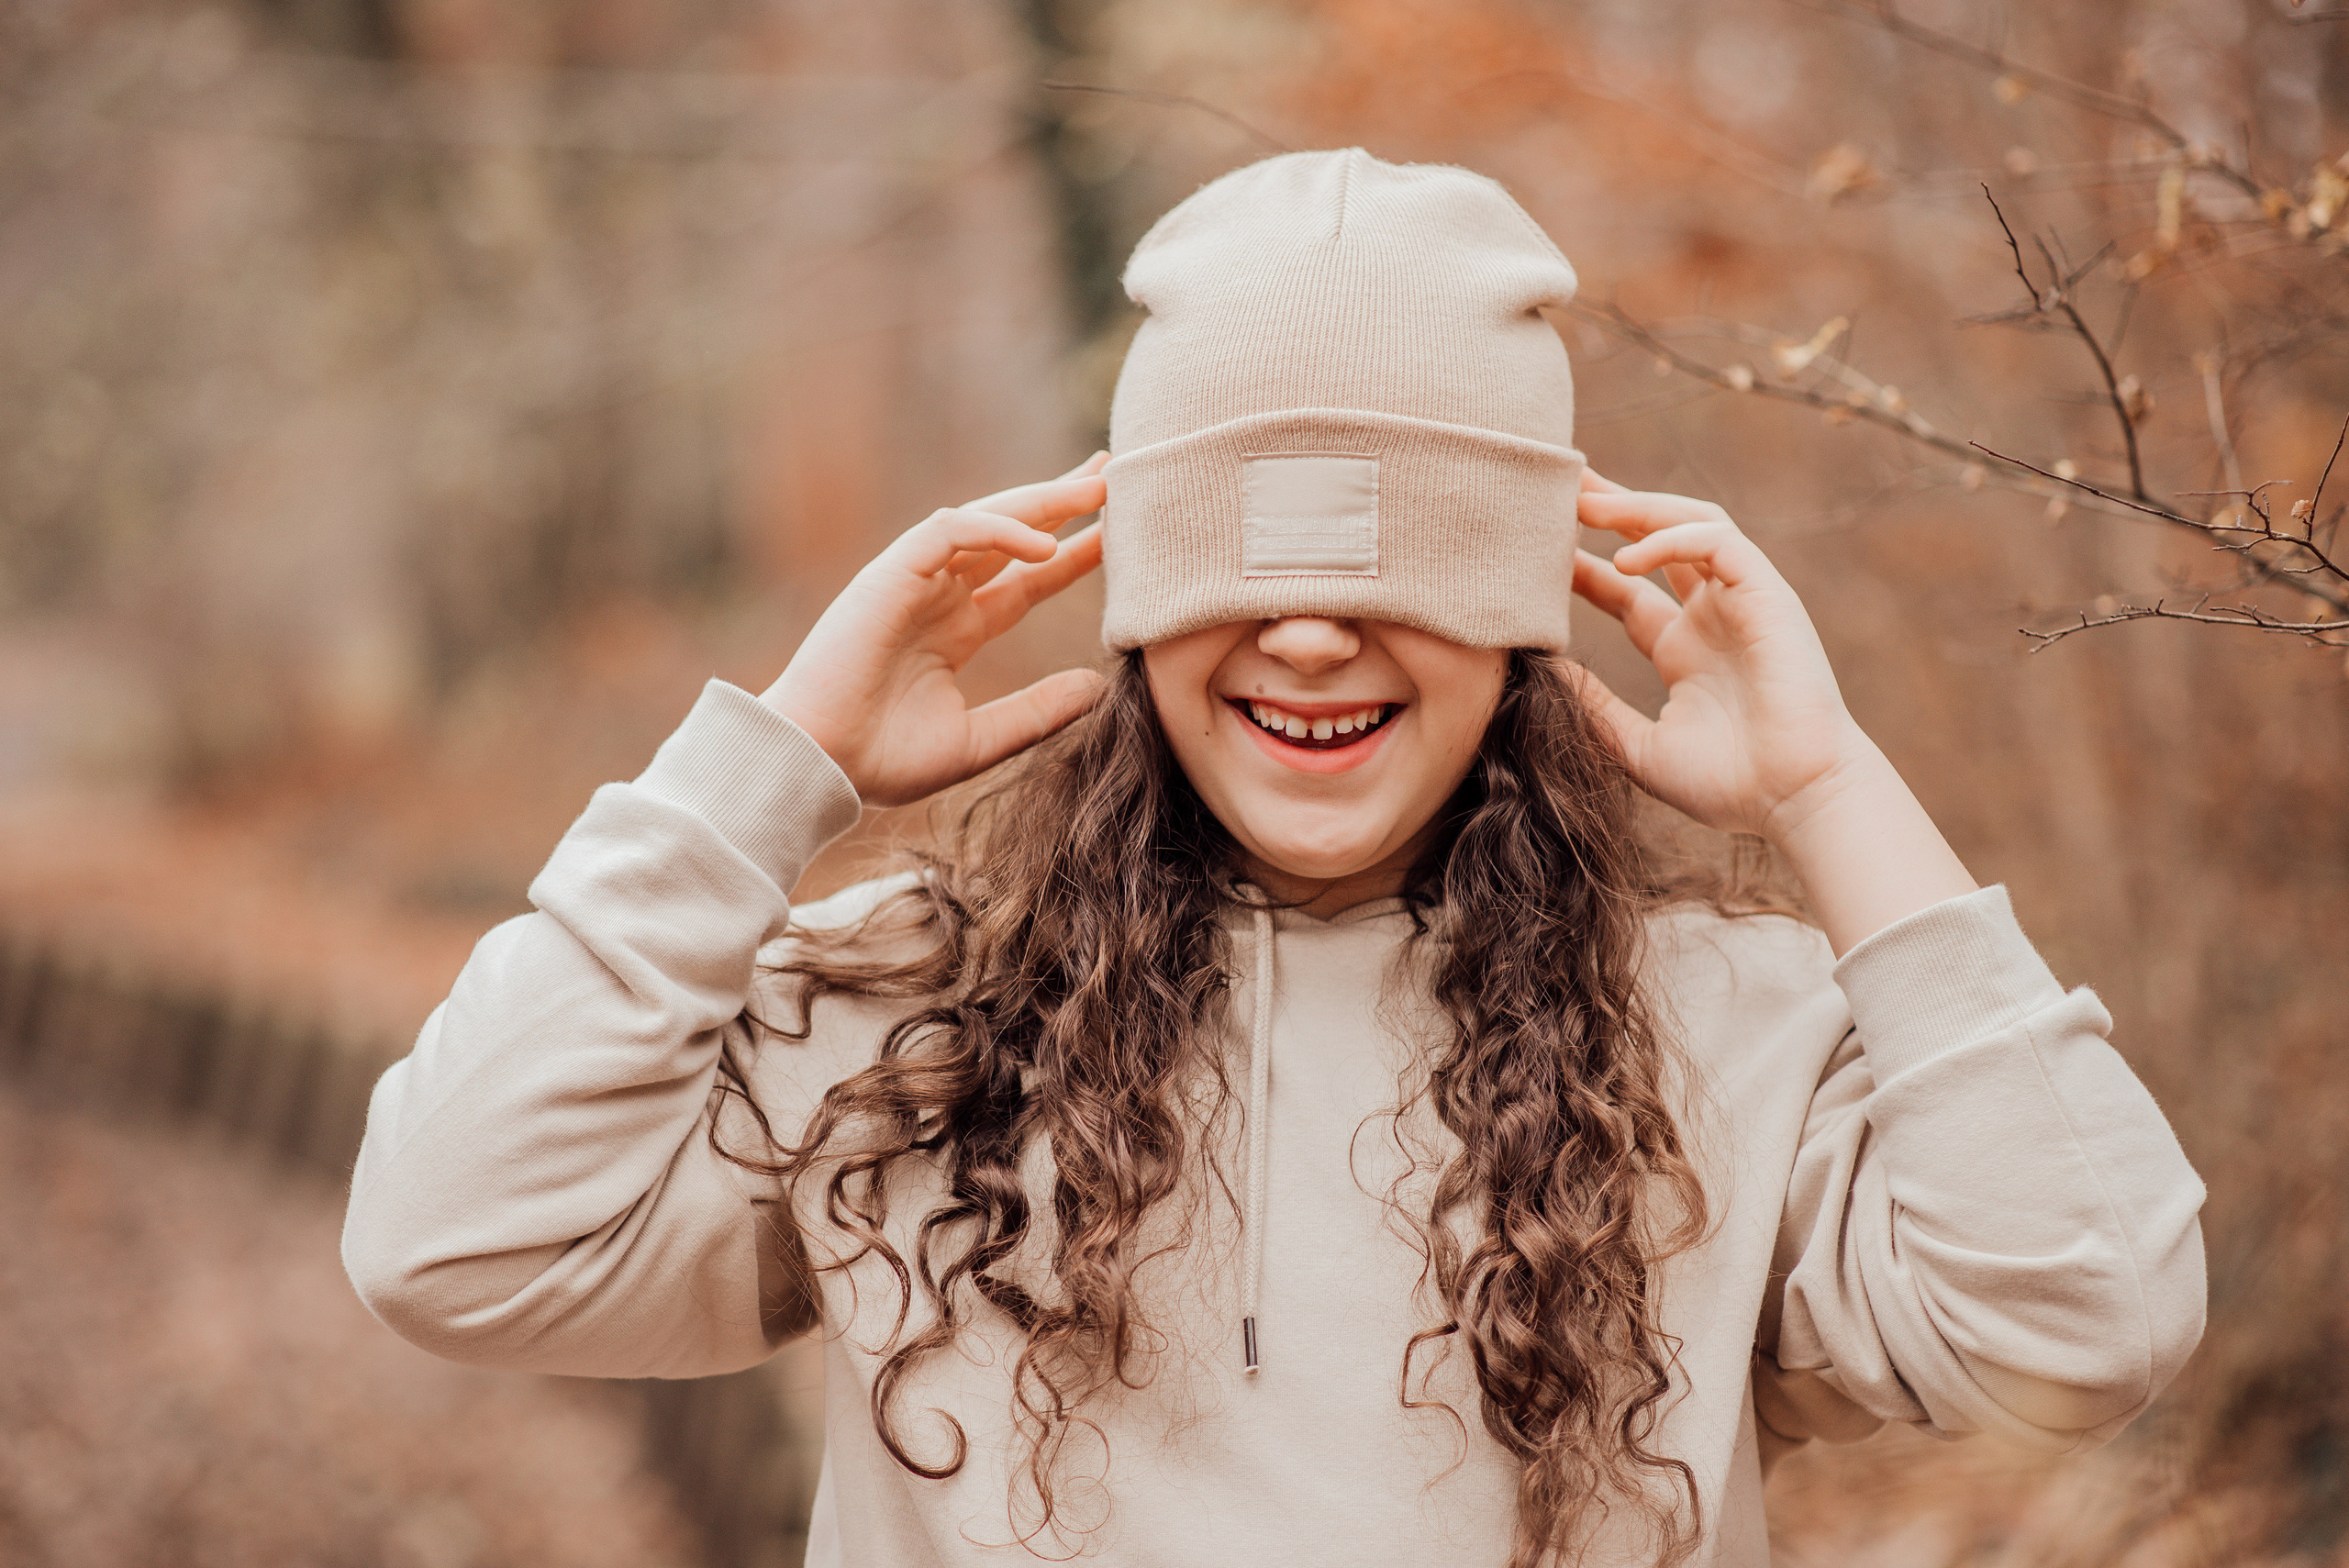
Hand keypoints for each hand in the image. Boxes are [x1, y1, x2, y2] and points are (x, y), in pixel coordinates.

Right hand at [760, 455, 1108, 806]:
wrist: (818, 765)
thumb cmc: (882, 761)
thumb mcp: (980, 740)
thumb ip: (1037, 712)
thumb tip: (1098, 689)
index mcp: (955, 630)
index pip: (1025, 580)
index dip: (1072, 556)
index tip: (1118, 536)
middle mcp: (938, 597)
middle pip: (1011, 533)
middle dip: (1062, 501)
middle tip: (1113, 470)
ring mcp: (913, 581)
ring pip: (985, 518)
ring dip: (1041, 499)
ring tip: (1097, 483)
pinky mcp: (889, 574)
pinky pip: (950, 530)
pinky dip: (997, 529)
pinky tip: (1044, 542)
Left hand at [1570, 468, 1975, 953]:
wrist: (1797, 802)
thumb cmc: (1729, 787)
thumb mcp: (1637, 745)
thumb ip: (1592, 706)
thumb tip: (1539, 668)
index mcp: (1683, 652)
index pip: (1625, 592)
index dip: (1582, 567)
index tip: (1534, 549)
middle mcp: (1711, 619)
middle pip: (1656, 540)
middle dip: (1608, 510)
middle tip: (1555, 485)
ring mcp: (1742, 602)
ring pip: (1690, 523)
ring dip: (1637, 508)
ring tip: (1582, 503)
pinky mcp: (1769, 595)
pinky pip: (1719, 540)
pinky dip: (1671, 540)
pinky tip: (1626, 559)